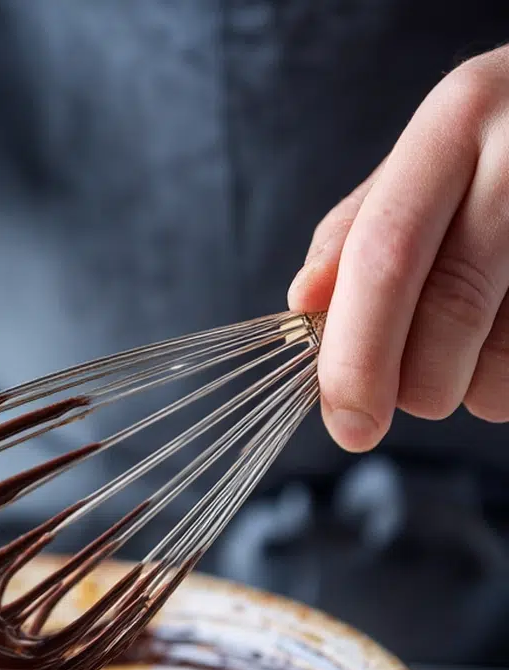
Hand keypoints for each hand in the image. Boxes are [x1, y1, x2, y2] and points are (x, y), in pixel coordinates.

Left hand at [289, 44, 508, 451]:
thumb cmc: (504, 146)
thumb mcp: (434, 155)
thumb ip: (361, 227)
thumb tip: (305, 303)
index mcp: (457, 120)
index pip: (384, 259)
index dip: (357, 357)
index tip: (347, 425)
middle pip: (450, 309)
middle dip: (417, 383)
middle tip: (415, 391)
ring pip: (507, 351)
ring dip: (475, 385)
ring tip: (476, 347)